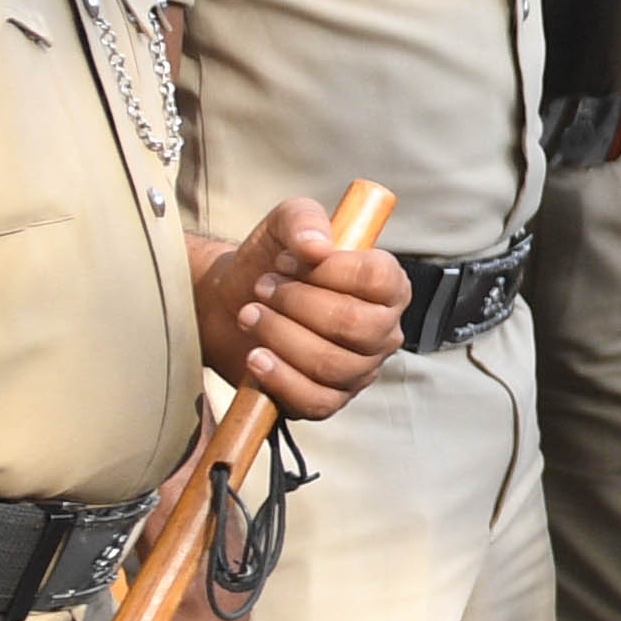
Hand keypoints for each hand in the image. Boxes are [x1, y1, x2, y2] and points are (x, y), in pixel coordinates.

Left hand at [192, 198, 410, 417]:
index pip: (379, 279)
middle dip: (297, 303)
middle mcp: (383, 331)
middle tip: (262, 288)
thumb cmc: (272, 262)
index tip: (287, 261)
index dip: (331, 270)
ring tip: (249, 315)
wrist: (232, 302)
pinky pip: (315, 400)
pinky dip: (280, 378)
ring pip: (331, 363)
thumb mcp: (284, 224)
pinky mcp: (331, 401)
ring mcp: (360, 370)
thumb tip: (316, 247)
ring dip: (280, 334)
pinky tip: (256, 357)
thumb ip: (303, 220)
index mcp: (388, 286)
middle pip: (355, 324)